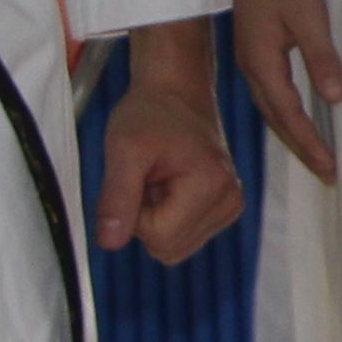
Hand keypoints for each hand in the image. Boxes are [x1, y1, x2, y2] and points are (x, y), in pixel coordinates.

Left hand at [93, 21, 243, 264]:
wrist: (176, 91)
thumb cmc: (150, 113)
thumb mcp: (123, 150)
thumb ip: (116, 198)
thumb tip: (110, 244)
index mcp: (212, 186)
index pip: (158, 238)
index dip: (134, 214)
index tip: (138, 177)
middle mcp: (231, 201)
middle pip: (168, 249)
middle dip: (145, 219)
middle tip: (146, 178)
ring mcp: (231, 205)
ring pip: (175, 246)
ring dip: (155, 218)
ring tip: (157, 178)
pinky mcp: (225, 207)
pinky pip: (184, 236)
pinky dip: (168, 216)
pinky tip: (168, 184)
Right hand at [213, 0, 341, 184]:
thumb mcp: (309, 14)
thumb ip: (321, 58)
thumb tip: (335, 100)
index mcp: (262, 63)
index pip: (290, 117)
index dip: (312, 145)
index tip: (332, 171)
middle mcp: (250, 64)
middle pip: (276, 118)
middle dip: (301, 147)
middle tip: (326, 174)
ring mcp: (249, 53)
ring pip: (270, 105)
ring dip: (292, 131)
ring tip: (315, 153)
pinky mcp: (253, 41)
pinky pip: (269, 89)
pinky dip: (284, 109)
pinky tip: (297, 110)